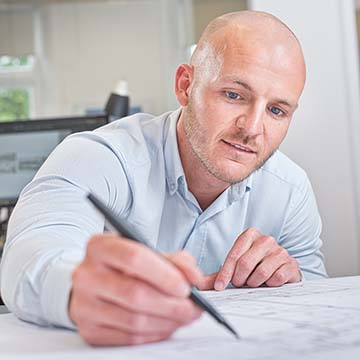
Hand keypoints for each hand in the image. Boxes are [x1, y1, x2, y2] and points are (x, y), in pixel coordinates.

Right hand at [69, 233, 202, 345]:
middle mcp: (86, 274)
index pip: (134, 258)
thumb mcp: (148, 252)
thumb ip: (176, 260)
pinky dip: (155, 334)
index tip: (186, 287)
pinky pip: (129, 338)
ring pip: (134, 320)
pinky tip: (166, 325)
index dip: (164, 275)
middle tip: (194, 308)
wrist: (94, 283)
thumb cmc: (125, 266)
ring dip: (168, 322)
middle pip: (136, 294)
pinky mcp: (88, 330)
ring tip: (184, 316)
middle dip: (172, 305)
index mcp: (100, 247)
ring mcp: (84, 304)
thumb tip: (195, 279)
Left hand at [199, 227, 300, 289]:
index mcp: (250, 235)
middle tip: (239, 284)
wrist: (281, 269)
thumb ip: (220, 273)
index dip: (225, 273)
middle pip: (245, 263)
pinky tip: (269, 282)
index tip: (219, 287)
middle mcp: (266, 239)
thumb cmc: (256, 266)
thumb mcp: (237, 266)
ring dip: (254, 283)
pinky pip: (277, 278)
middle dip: (239, 279)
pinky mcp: (292, 263)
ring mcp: (281, 250)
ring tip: (254, 282)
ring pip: (261, 272)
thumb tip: (200, 283)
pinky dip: (270, 285)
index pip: (234, 255)